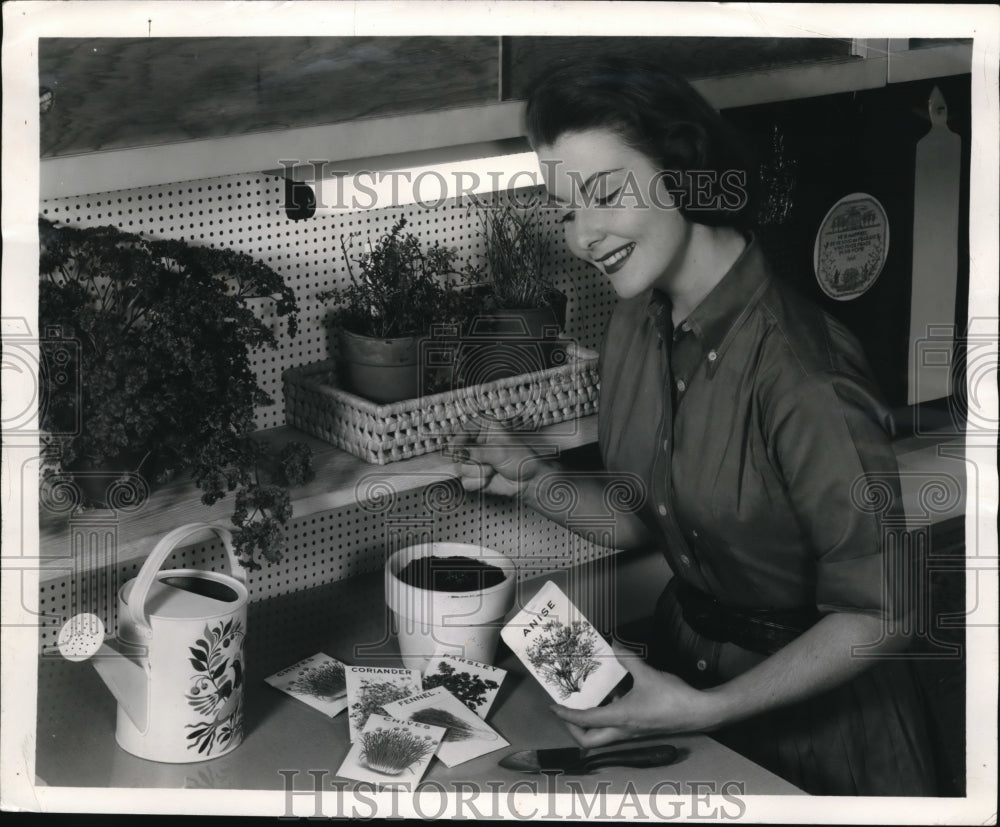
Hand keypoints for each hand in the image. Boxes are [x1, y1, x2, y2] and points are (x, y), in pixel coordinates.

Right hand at [447, 425, 546, 498]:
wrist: (529, 480)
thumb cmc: (521, 459)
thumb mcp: (498, 450)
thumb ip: (475, 451)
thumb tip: (459, 452)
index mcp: (482, 428)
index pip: (460, 432)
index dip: (458, 442)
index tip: (461, 449)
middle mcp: (476, 443)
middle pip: (457, 453)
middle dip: (473, 461)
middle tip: (488, 461)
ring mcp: (474, 460)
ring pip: (460, 469)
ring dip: (479, 472)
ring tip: (493, 469)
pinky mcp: (474, 476)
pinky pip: (465, 481)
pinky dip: (478, 482)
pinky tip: (490, 478)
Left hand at [549, 645, 722, 747]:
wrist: (700, 712)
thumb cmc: (673, 697)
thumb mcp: (647, 673)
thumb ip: (628, 658)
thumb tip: (614, 644)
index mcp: (620, 718)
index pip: (585, 721)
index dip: (566, 715)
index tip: (553, 706)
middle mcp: (623, 730)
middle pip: (589, 741)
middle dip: (573, 729)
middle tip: (567, 711)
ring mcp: (631, 732)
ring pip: (602, 737)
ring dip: (589, 724)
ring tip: (584, 702)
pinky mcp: (640, 729)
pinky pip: (615, 728)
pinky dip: (606, 716)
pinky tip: (611, 696)